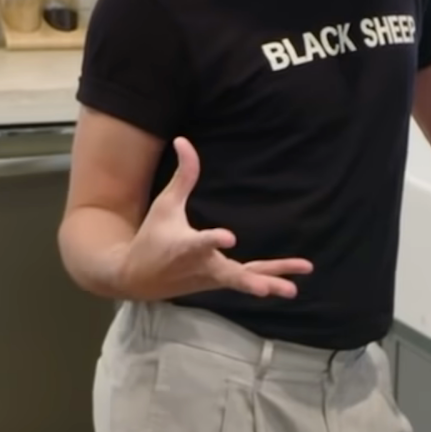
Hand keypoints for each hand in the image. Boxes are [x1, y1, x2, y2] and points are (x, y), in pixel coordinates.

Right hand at [120, 138, 312, 300]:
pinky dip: (268, 281)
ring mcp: (212, 278)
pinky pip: (247, 281)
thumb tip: (184, 140)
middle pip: (228, 275)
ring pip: (242, 282)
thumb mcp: (165, 205)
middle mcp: (201, 265)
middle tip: (266, 289)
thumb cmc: (152, 237)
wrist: (138, 279)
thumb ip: (183, 176)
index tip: (229, 237)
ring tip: (292, 291)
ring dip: (268, 284)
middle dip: (248, 282)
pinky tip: (289, 284)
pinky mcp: (219, 283)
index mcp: (185, 245)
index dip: (214, 239)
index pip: (201, 242)